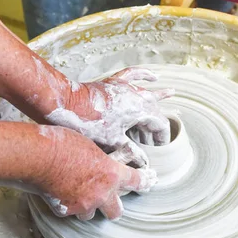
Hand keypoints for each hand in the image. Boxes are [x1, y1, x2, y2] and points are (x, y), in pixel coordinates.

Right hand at [34, 126, 156, 219]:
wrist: (39, 156)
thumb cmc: (62, 143)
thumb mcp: (89, 145)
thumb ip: (99, 159)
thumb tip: (98, 163)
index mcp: (111, 173)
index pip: (136, 181)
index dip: (144, 183)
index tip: (148, 183)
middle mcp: (101, 193)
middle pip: (116, 211)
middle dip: (112, 206)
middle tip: (107, 198)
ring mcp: (84, 204)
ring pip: (91, 214)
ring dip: (87, 206)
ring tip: (77, 193)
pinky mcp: (66, 210)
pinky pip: (70, 211)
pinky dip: (67, 205)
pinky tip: (60, 192)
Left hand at [47, 67, 173, 167]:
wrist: (67, 104)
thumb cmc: (88, 123)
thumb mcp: (112, 141)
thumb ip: (131, 151)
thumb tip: (144, 163)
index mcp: (139, 110)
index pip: (160, 123)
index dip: (162, 137)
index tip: (160, 148)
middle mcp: (136, 95)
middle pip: (153, 110)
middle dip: (154, 125)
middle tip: (152, 140)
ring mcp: (124, 87)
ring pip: (146, 93)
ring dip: (155, 99)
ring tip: (171, 94)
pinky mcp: (113, 83)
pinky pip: (132, 75)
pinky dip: (143, 75)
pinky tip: (152, 76)